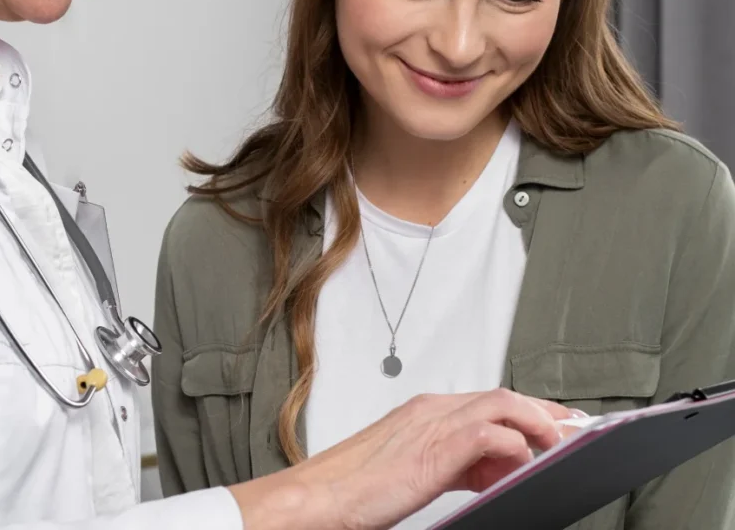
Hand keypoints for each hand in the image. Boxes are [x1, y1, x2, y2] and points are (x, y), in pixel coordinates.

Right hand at [230, 388, 571, 529]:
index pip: (488, 399)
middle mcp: (430, 409)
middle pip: (502, 395)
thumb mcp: (412, 470)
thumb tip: (488, 472)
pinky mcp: (434, 448)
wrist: (317, 496)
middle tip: (572, 428)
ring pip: (502, 404)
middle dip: (543, 410)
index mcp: (423, 411)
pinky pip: (490, 433)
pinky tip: (523, 462)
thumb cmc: (354, 488)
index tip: (553, 424)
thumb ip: (452, 464)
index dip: (527, 410)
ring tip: (559, 444)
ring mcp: (432, 424)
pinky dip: (514, 445)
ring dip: (537, 422)